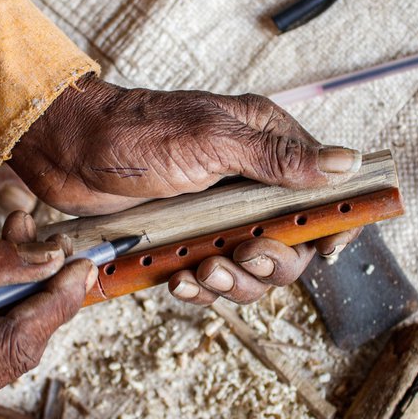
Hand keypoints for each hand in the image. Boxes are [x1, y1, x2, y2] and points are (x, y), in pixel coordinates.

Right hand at [0, 212, 95, 418]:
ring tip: (22, 256)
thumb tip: (43, 259)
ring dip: (22, 308)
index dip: (54, 300)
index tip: (82, 265)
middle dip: (42, 298)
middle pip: (17, 353)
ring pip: (7, 360)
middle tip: (53, 250)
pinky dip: (0, 326)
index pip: (11, 340)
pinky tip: (0, 291)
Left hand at [11, 76, 361, 303]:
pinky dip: (201, 286)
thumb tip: (348, 162)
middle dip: (273, 260)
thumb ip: (278, 158)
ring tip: (203, 269)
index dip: (334, 221)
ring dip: (234, 279)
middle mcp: (248, 181)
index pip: (323, 189)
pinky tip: (181, 280)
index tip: (330, 245)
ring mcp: (217, 213)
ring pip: (253, 268)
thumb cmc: (136, 132)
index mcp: (264, 144)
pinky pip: (213, 277)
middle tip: (246, 253)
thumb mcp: (212, 140)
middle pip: (291, 241)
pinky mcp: (188, 238)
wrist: (69, 152)